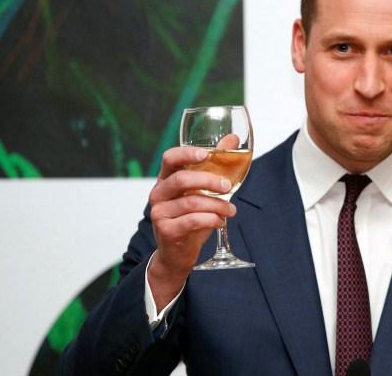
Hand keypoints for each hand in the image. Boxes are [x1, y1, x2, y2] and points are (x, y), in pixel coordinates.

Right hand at [147, 146, 235, 310]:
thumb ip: (216, 165)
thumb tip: (233, 138)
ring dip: (217, 205)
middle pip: (181, 179)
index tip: (205, 154)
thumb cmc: (190, 218)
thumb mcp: (203, 191)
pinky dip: (212, 220)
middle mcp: (158, 194)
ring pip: (192, 202)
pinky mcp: (166, 230)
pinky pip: (193, 220)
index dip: (186, 154)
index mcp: (165, 180)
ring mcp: (159, 213)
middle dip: (209, 181)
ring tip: (231, 211)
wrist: (177, 254)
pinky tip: (220, 222)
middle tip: (228, 187)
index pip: (170, 159)